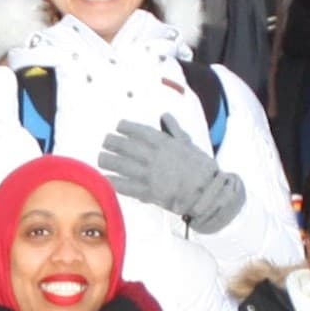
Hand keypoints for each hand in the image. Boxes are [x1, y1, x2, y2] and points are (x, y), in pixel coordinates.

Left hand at [98, 120, 247, 233]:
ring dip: (108, 160)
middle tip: (106, 141)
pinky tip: (107, 177)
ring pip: (121, 165)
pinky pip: (125, 185)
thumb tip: (164, 116)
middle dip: (112, 142)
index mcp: (165, 143)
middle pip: (125, 146)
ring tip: (102, 158)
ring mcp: (150, 175)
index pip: (139, 131)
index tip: (118, 126)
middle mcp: (154, 157)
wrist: (207, 194)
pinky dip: (114, 181)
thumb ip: (174, 130)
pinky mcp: (148, 192)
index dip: (126, 127)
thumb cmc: (201, 169)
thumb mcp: (189, 144)